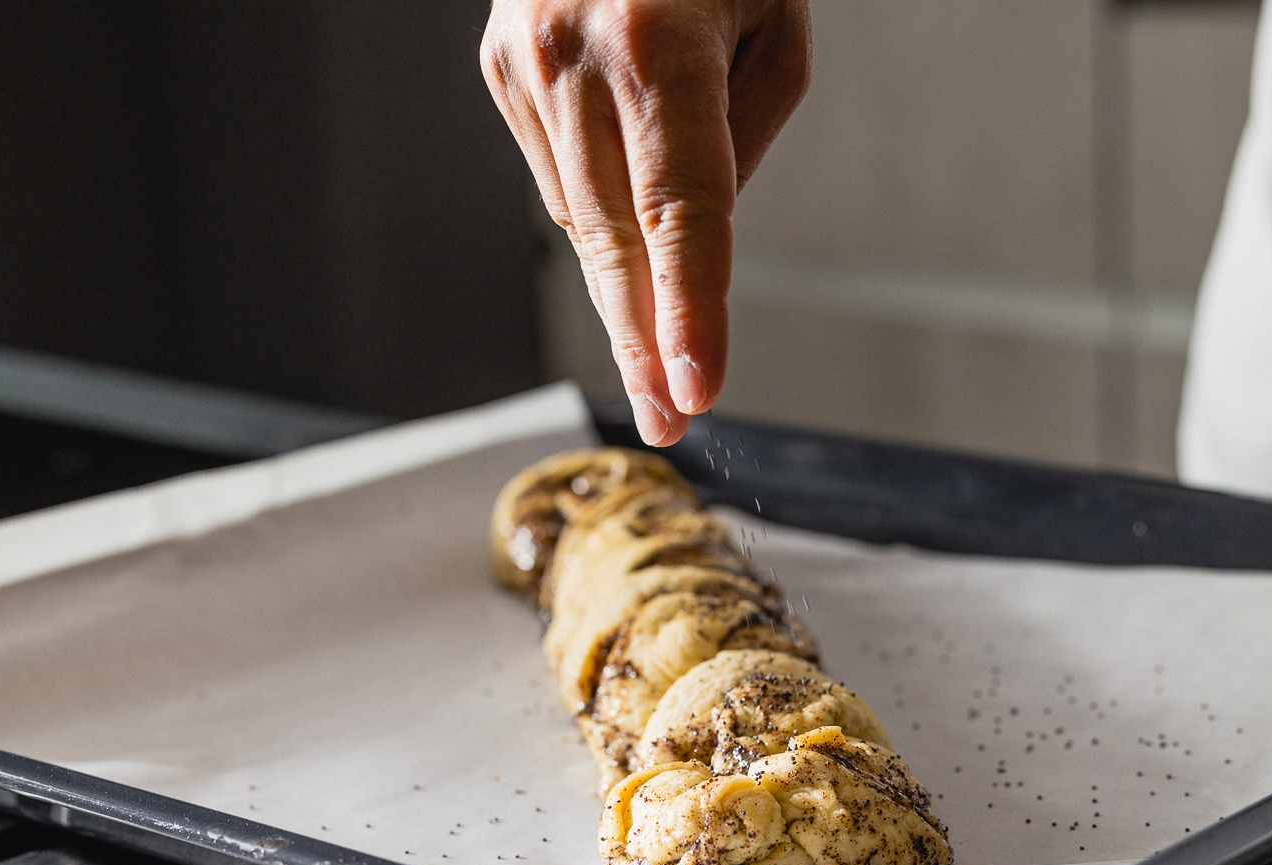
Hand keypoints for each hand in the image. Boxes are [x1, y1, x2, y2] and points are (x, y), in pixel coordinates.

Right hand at [482, 0, 811, 444]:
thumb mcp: (774, 31)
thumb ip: (736, 147)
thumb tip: (685, 247)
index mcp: (659, 42)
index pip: (683, 211)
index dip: (689, 311)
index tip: (695, 389)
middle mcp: (573, 57)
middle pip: (615, 240)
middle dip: (645, 340)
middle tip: (667, 419)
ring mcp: (521, 64)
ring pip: (581, 218)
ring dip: (628, 278)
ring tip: (668, 320)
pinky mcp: (498, 68)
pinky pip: (556, 176)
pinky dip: (598, 207)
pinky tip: (626, 199)